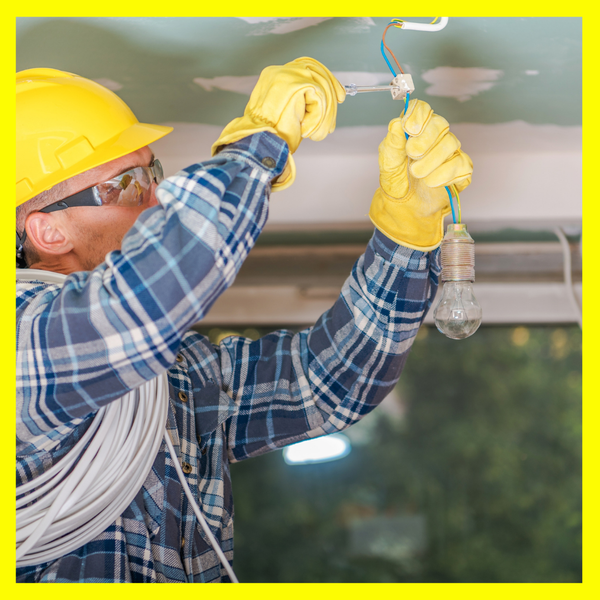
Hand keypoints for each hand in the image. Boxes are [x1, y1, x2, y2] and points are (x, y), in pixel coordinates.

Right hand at [211, 57, 344, 190]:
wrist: (260, 143)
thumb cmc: (269, 135)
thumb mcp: (285, 112)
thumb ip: (299, 101)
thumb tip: (321, 100)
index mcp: (274, 76)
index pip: (305, 66)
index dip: (324, 77)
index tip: (337, 92)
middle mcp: (279, 71)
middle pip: (316, 70)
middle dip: (332, 87)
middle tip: (340, 100)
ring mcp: (287, 75)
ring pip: (321, 85)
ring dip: (324, 112)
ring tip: (317, 132)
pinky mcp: (295, 84)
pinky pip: (319, 97)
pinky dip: (318, 116)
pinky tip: (307, 128)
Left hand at [369, 99, 472, 250]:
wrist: (405, 205)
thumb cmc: (397, 179)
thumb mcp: (388, 162)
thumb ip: (392, 143)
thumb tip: (397, 124)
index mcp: (417, 129)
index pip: (422, 110)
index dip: (418, 116)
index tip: (409, 129)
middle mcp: (436, 137)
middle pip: (440, 124)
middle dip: (425, 139)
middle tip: (412, 154)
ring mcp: (450, 152)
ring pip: (450, 144)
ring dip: (431, 161)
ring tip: (417, 174)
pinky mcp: (461, 170)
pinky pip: (461, 165)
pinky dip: (444, 174)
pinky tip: (431, 182)